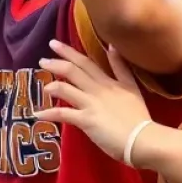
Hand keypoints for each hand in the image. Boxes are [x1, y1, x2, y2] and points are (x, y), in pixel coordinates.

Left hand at [36, 40, 150, 161]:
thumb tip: (112, 47)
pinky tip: (38, 114)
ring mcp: (91, 104)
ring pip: (66, 88)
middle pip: (73, 70)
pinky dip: (49, 113)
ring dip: (51, 85)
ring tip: (43, 86)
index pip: (86, 62)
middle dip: (56, 62)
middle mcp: (97, 89)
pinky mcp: (86, 120)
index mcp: (108, 82)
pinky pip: (63, 114)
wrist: (143, 138)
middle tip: (42, 59)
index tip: (55, 44)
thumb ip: (122, 69)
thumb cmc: (139, 117)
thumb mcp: (132, 88)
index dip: (69, 52)